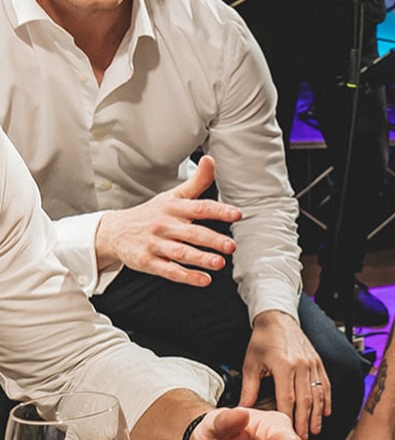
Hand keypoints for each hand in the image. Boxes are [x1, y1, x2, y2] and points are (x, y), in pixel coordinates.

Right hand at [93, 155, 240, 285]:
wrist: (113, 231)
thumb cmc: (151, 214)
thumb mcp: (172, 196)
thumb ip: (196, 182)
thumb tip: (211, 160)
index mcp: (173, 208)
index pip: (198, 207)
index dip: (218, 211)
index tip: (236, 214)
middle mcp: (164, 225)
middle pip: (190, 232)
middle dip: (211, 239)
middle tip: (230, 246)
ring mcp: (154, 244)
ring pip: (179, 252)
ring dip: (200, 259)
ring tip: (219, 263)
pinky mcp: (147, 262)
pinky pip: (168, 270)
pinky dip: (186, 276)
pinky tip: (203, 280)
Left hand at [240, 310, 329, 437]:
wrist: (278, 319)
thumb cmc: (262, 341)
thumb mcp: (251, 364)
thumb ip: (250, 388)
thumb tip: (244, 410)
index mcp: (283, 366)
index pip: (287, 398)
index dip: (289, 417)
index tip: (287, 432)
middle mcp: (301, 365)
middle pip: (306, 399)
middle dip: (305, 421)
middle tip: (303, 438)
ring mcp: (312, 363)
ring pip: (318, 393)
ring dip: (318, 414)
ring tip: (315, 430)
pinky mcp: (318, 361)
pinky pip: (325, 384)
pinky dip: (327, 400)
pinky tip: (326, 413)